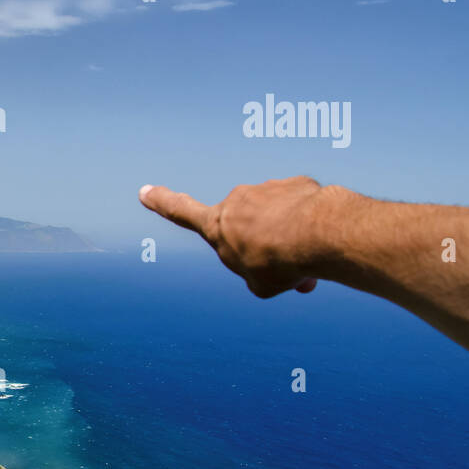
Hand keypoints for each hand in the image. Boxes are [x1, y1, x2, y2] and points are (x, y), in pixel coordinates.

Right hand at [139, 176, 328, 297]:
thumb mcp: (262, 285)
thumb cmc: (279, 262)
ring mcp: (267, 189)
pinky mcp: (297, 183)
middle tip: (287, 270)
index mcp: (217, 226)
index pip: (181, 212)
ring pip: (278, 219)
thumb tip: (287, 270)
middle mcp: (237, 201)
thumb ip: (262, 275)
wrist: (315, 234)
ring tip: (308, 261)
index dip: (162, 203)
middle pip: (248, 227)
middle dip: (264, 247)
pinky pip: (302, 206)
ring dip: (290, 239)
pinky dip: (310, 223)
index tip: (145, 191)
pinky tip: (322, 239)